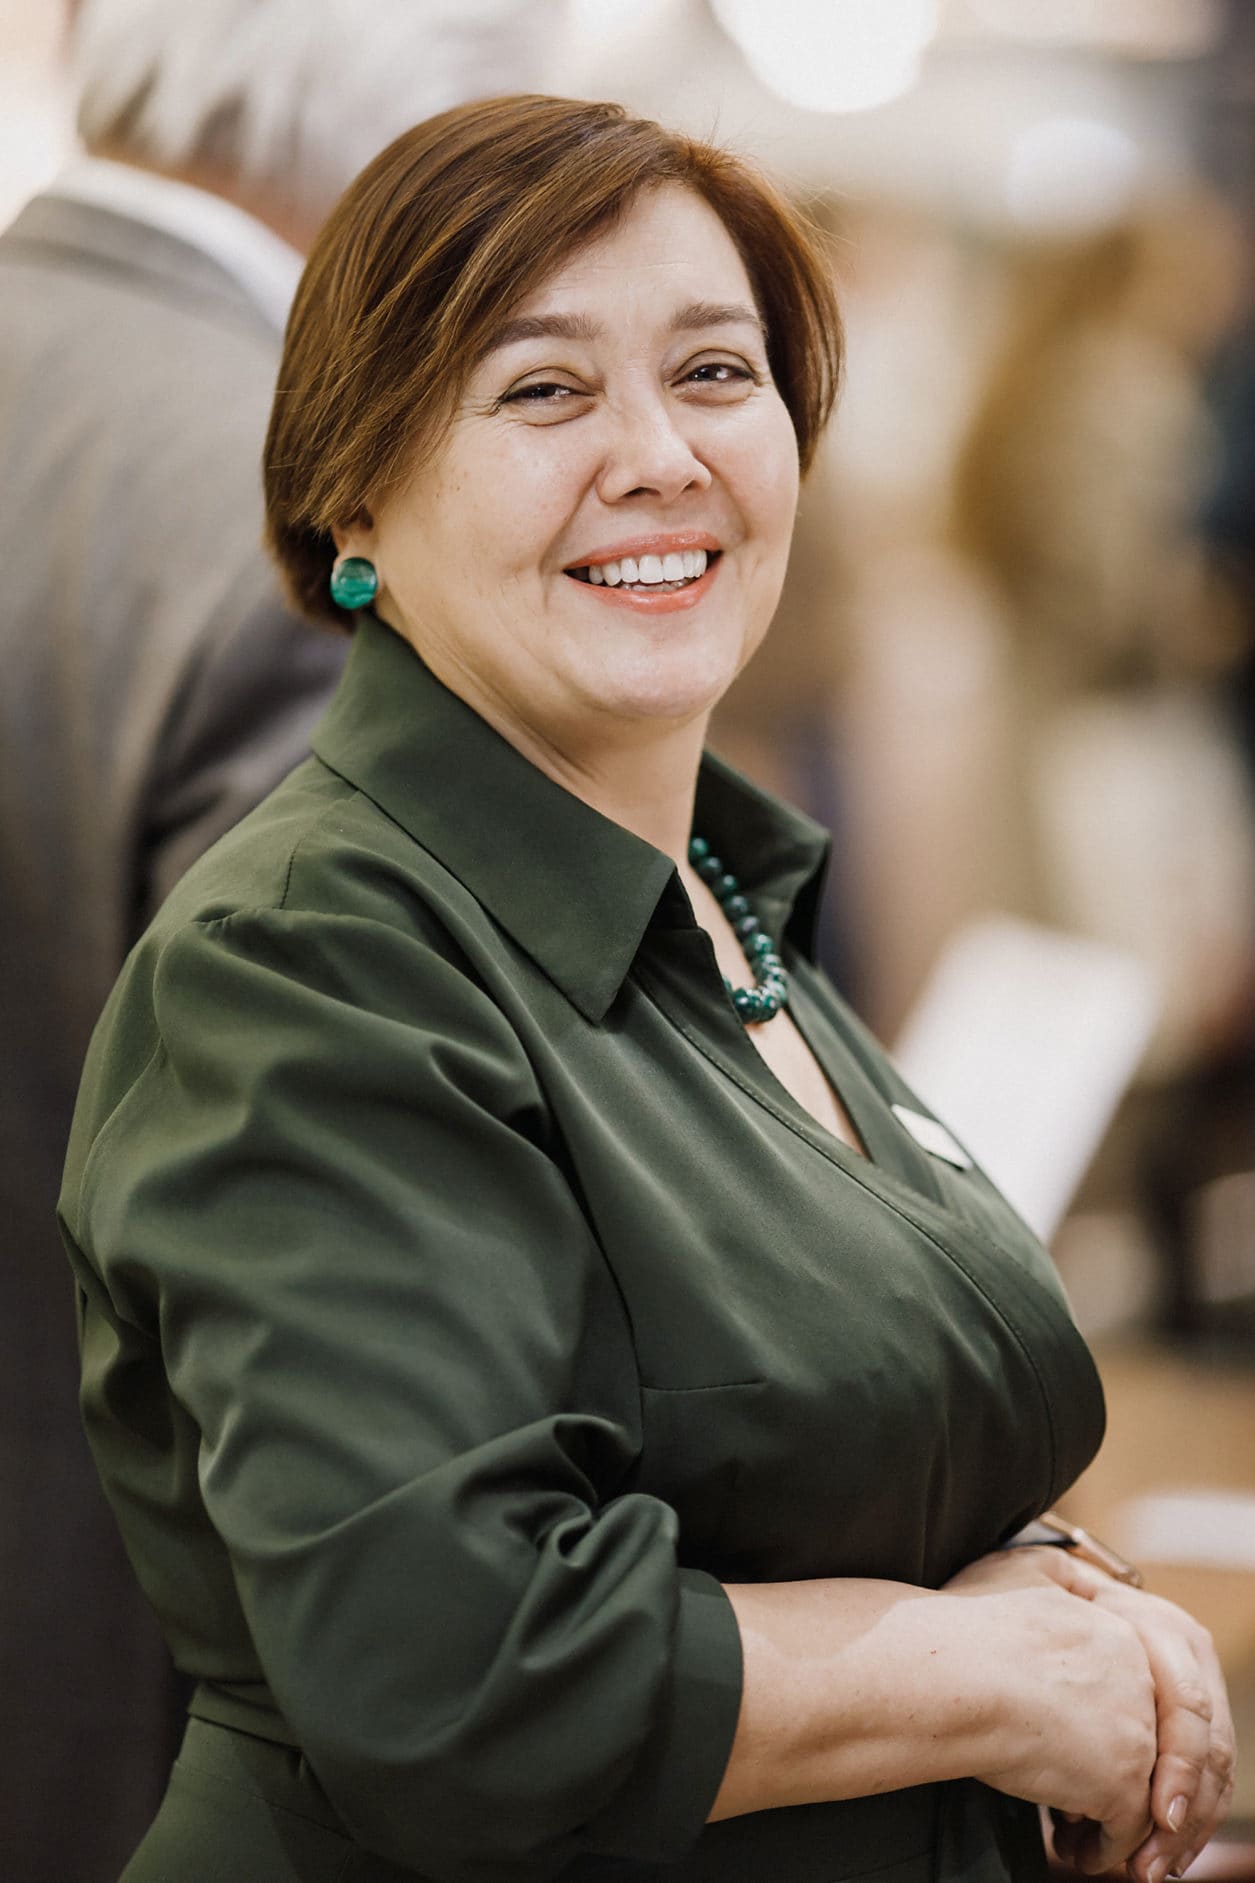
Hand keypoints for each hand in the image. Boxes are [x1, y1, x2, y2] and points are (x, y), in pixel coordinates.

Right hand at [949, 1548, 1235, 1879]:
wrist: (958, 1672)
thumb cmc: (968, 1626)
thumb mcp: (1022, 1571)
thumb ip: (1057, 1579)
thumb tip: (1064, 1586)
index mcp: (1118, 1633)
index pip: (1131, 1694)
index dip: (1104, 1729)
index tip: (1077, 1748)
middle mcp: (1140, 1680)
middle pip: (1144, 1743)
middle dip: (1116, 1777)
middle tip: (1082, 1798)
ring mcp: (1136, 1731)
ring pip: (1141, 1791)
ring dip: (1113, 1820)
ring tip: (1073, 1832)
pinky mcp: (1124, 1781)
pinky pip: (1125, 1832)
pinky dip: (1101, 1849)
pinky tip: (1068, 1846)